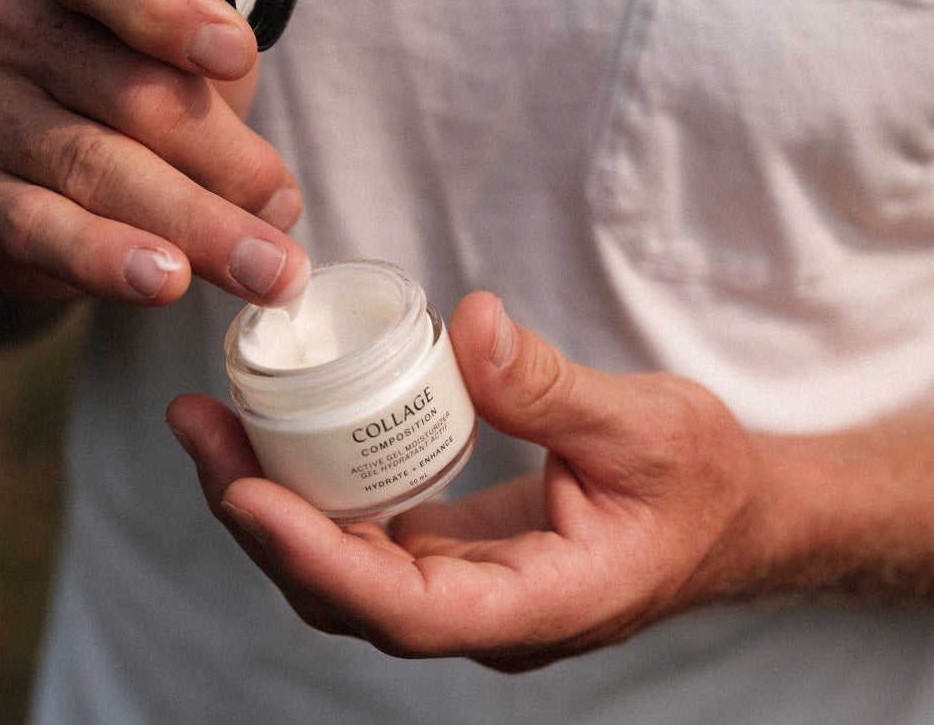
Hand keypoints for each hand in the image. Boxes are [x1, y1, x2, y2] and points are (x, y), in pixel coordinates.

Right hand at [0, 0, 317, 313]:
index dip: (164, 5)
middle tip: (288, 206)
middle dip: (219, 157)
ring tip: (265, 267)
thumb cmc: (145, 63)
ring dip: (189, 224)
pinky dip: (104, 258)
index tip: (234, 53)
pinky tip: (163, 281)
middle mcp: (17, 30)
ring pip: (90, 168)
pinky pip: (40, 228)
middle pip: (121, 92)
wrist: (66, 148)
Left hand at [166, 291, 763, 672]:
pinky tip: (287, 435)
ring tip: (217, 426)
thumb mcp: (644, 424)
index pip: (409, 610)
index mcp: (544, 600)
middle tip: (201, 430)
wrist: (733, 512)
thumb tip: (469, 324)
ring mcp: (472, 585)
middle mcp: (491, 609)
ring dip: (274, 501)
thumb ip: (551, 387)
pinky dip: (318, 490)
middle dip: (261, 518)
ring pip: (347, 568)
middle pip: (347, 593)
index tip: (246, 492)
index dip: (319, 559)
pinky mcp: (463, 551)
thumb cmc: (703, 481)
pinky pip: (372, 534)